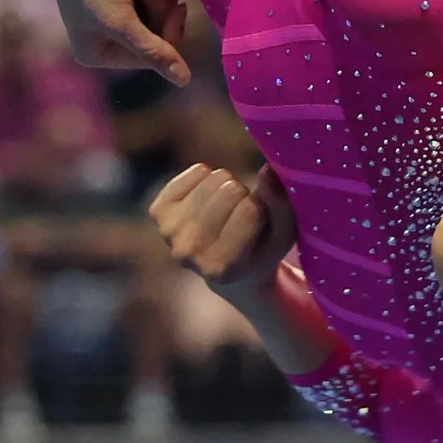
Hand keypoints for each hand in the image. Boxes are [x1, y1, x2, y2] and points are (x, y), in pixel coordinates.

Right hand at [40, 0, 189, 84]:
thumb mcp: (121, 22)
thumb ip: (154, 52)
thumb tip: (184, 81)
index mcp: (98, 52)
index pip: (152, 56)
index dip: (167, 33)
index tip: (175, 10)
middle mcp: (107, 34)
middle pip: (159, 31)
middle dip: (158, 5)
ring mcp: (119, 5)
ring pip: (162, 6)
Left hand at [149, 164, 294, 293]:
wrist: (226, 271)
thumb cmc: (260, 252)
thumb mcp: (282, 237)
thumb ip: (281, 207)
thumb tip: (268, 170)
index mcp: (221, 268)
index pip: (250, 210)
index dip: (262, 208)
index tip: (259, 225)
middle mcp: (188, 252)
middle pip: (231, 190)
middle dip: (245, 197)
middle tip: (241, 218)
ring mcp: (169, 231)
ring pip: (215, 177)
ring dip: (228, 187)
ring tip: (227, 212)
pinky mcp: (159, 210)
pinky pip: (198, 170)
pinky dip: (209, 178)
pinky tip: (209, 201)